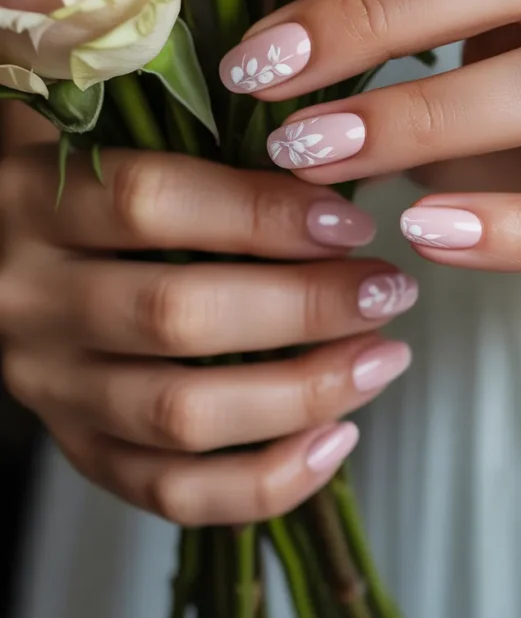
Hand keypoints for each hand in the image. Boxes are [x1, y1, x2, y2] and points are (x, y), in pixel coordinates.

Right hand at [0, 147, 414, 523]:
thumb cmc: (79, 180)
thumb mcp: (102, 128)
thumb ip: (181, 127)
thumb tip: (320, 153)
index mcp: (33, 201)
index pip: (149, 205)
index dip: (260, 215)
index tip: (350, 222)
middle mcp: (31, 299)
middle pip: (175, 316)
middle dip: (303, 309)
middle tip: (386, 291)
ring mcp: (50, 386)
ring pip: (179, 414)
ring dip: (301, 393)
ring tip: (380, 358)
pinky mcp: (77, 448)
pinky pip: (168, 491)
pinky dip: (262, 481)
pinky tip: (334, 440)